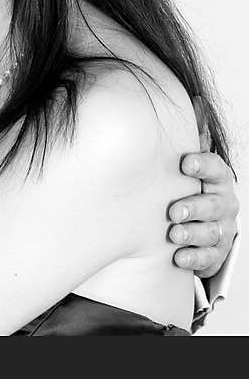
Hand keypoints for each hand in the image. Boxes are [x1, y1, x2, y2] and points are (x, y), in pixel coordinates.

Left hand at [168, 152, 238, 278]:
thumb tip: (156, 121)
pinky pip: (210, 256)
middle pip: (214, 204)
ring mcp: (222, 228)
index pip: (215, 169)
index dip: (203, 165)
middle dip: (194, 208)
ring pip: (212, 231)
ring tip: (174, 234)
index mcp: (216, 180)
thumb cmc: (183, 191)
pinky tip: (179, 257)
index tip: (186, 164)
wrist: (195, 225)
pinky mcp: (217, 251)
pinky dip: (195, 257)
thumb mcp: (177, 173)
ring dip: (193, 234)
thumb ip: (171, 153)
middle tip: (174, 212)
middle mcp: (222, 203)